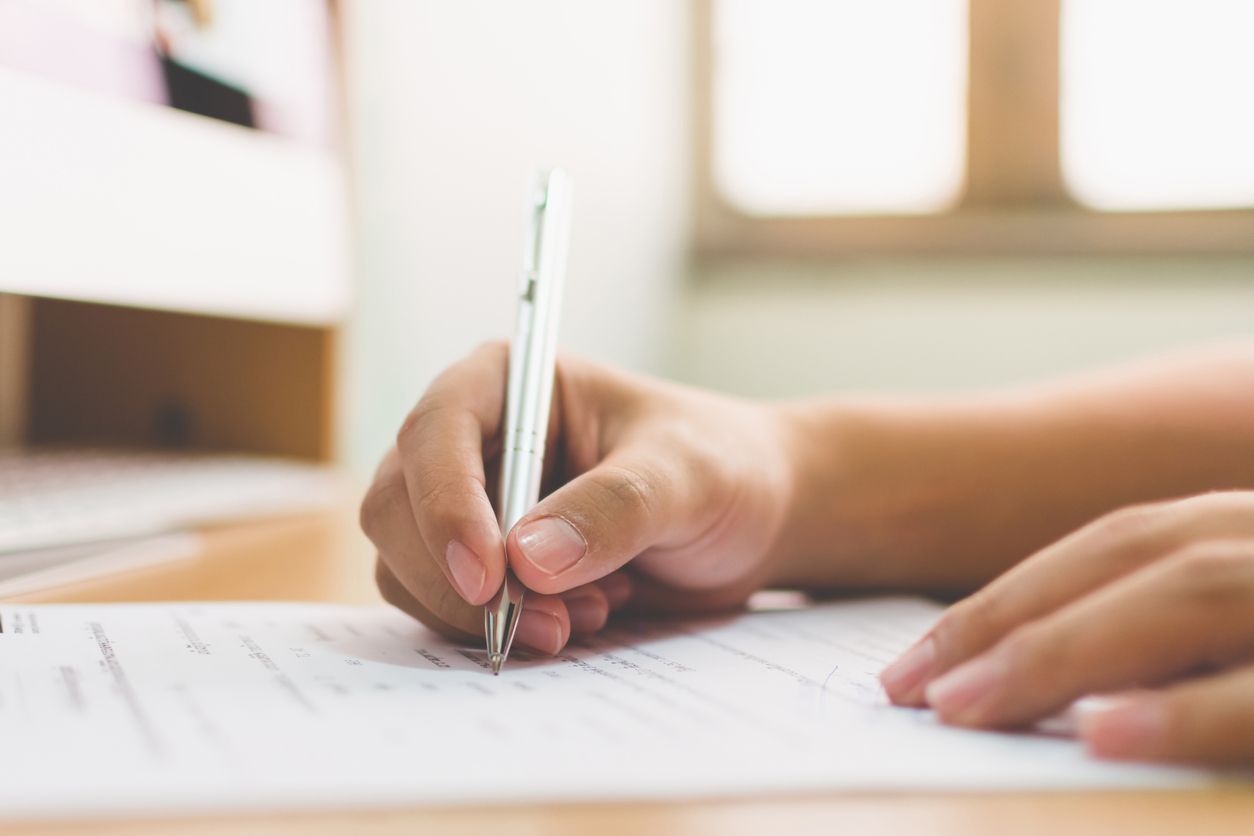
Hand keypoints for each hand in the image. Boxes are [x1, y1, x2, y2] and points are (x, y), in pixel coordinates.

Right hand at [360, 343, 793, 656]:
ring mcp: (471, 506)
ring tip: (589, 615)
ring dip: (482, 614)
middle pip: (398, 506)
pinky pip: (445, 608)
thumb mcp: (687, 476)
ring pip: (409, 566)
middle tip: (548, 623)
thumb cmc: (720, 466)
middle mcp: (475, 441)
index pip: (437, 431)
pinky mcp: (484, 566)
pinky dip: (500, 630)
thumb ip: (615, 508)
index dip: (445, 504)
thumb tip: (526, 561)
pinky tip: (583, 618)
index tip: (490, 578)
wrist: (748, 519)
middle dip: (460, 578)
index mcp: (509, 382)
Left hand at [880, 491, 1253, 765]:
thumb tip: (1052, 693)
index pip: (1122, 547)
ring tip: (962, 706)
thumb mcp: (1234, 631)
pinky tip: (1100, 735)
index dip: (1009, 599)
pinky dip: (1185, 714)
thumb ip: (1166, 641)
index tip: (916, 661)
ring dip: (1064, 650)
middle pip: (1135, 555)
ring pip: (1191, 592)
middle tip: (906, 685)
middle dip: (1007, 619)